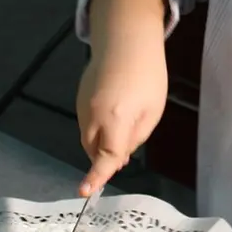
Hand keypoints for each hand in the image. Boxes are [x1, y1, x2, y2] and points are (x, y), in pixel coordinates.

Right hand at [75, 38, 167, 195]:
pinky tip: (115, 111)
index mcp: (115, 120)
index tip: (84, 192)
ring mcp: (82, 105)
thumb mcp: (152, 112)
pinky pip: (86, 122)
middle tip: (125, 152)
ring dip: (102, 142)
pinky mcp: (79, 97)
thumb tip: (119, 158)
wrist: (126, 39)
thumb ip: (135, 139)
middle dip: (105, 157)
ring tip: (125, 123)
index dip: (96, 177)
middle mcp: (93, 115)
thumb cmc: (148, 76)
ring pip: (88, 137)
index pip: (104, 157)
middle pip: (93, 149)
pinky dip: (98, 127)